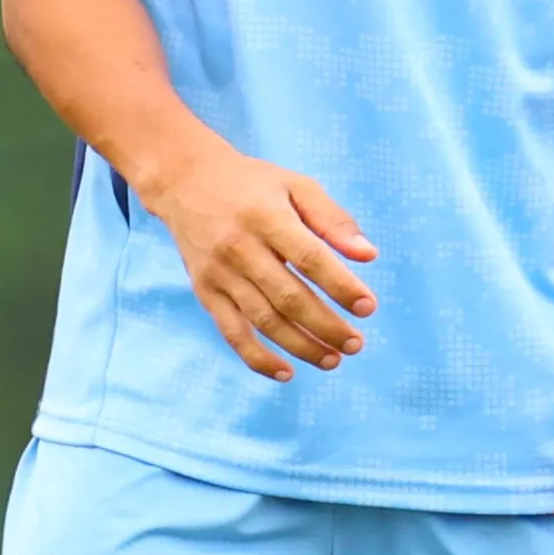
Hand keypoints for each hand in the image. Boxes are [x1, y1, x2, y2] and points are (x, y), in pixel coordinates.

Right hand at [152, 143, 376, 380]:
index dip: (341, 286)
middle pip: (289, 297)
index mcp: (266, 217)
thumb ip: (333, 219)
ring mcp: (219, 274)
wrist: (184, 181)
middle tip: (356, 344)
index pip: (310, 258)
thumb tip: (369, 255)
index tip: (368, 307)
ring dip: (301, 346)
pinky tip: (286, 373)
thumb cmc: (251, 184)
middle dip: (327, 326)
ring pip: (264, 320)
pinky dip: (258, 358)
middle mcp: (240, 247)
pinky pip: (232, 333)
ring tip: (333, 360)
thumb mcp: (295, 185)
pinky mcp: (205, 292)